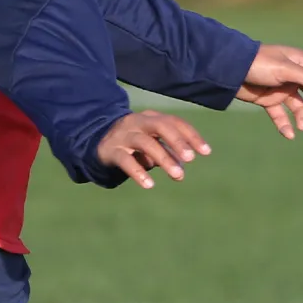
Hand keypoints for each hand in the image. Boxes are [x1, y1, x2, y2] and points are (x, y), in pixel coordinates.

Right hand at [96, 109, 211, 190]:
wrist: (96, 142)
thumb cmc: (133, 144)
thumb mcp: (152, 144)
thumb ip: (167, 151)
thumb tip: (183, 164)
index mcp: (151, 118)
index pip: (174, 122)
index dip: (191, 136)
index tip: (206, 152)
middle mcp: (137, 122)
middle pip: (160, 126)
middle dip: (177, 141)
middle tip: (190, 159)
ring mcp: (123, 135)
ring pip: (145, 142)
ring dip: (164, 158)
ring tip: (178, 176)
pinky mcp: (111, 150)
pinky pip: (125, 160)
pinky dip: (138, 172)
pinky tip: (149, 185)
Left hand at [236, 44, 302, 140]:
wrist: (228, 69)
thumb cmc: (258, 63)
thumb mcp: (285, 70)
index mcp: (301, 63)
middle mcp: (294, 75)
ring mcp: (282, 88)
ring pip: (300, 106)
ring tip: (301, 128)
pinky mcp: (269, 100)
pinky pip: (281, 115)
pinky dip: (286, 125)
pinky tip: (288, 134)